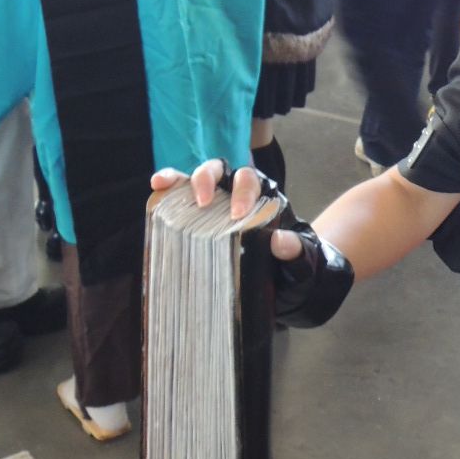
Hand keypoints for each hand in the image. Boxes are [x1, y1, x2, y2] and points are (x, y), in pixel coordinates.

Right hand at [151, 161, 301, 260]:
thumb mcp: (303, 265)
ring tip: (162, 183)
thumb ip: (298, 251)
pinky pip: (181, 199)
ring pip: (197, 179)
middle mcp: (237, 196)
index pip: (252, 182)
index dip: (243, 192)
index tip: (238, 215)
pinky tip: (156, 190)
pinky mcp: (198, 219)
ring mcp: (216, 205)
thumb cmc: (294, 270)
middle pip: (221, 171)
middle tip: (203, 202)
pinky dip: (168, 191)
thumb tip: (280, 241)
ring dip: (181, 179)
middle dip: (209, 180)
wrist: (286, 287)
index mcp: (263, 201)